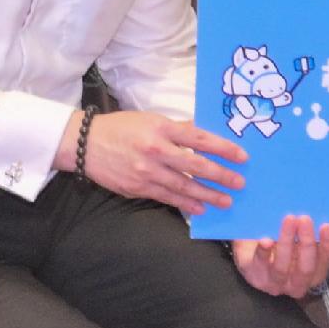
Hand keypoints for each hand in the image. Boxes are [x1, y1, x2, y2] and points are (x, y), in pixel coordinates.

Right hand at [80, 106, 245, 215]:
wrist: (87, 144)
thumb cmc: (121, 128)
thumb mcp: (150, 119)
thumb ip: (177, 128)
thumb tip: (203, 133)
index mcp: (161, 128)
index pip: (199, 138)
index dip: (222, 148)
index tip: (241, 156)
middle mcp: (156, 150)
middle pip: (196, 165)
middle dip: (220, 176)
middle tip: (239, 183)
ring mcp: (147, 171)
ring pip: (184, 186)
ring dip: (207, 195)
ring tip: (225, 201)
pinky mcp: (139, 188)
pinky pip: (167, 198)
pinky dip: (185, 204)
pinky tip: (199, 208)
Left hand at [231, 213, 328, 298]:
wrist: (251, 247)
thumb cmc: (280, 239)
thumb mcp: (297, 235)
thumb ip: (307, 228)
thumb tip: (317, 207)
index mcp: (312, 273)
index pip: (324, 262)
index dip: (327, 245)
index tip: (326, 226)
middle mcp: (296, 283)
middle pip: (305, 269)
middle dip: (307, 243)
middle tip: (305, 219)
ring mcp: (275, 283)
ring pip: (282, 267)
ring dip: (286, 242)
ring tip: (288, 219)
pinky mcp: (255, 277)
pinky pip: (260, 264)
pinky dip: (263, 252)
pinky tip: (265, 240)